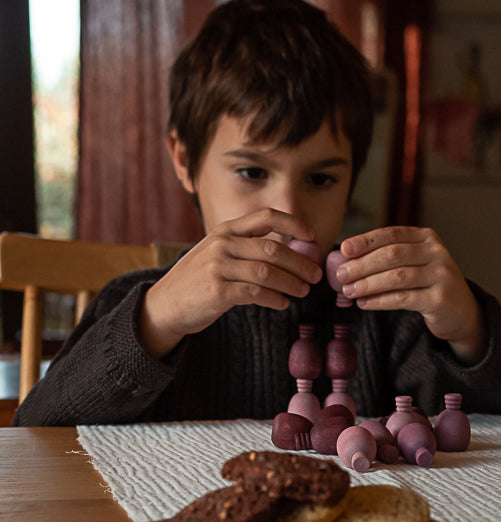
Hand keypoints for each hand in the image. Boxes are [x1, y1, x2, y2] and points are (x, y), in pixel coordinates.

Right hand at [140, 209, 321, 357]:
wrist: (164, 304)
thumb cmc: (198, 280)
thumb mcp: (217, 253)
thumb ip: (246, 248)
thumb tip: (290, 253)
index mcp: (225, 230)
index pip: (265, 217)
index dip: (293, 224)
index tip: (312, 236)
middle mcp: (222, 244)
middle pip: (272, 248)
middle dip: (300, 263)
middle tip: (315, 275)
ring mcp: (218, 267)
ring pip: (266, 272)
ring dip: (291, 283)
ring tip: (303, 291)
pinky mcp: (217, 291)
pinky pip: (255, 293)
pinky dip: (274, 298)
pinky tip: (282, 303)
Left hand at [336, 226, 485, 363]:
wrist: (460, 311)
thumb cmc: (426, 284)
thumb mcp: (412, 263)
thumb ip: (385, 258)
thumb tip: (344, 260)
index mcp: (426, 237)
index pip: (391, 234)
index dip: (366, 241)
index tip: (344, 249)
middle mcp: (436, 252)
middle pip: (392, 255)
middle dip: (362, 265)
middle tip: (341, 275)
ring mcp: (442, 275)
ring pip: (396, 277)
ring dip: (367, 284)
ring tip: (348, 291)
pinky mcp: (440, 299)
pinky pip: (403, 299)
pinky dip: (380, 301)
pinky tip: (364, 303)